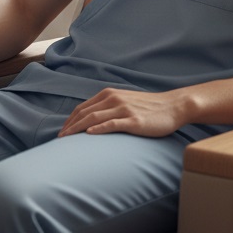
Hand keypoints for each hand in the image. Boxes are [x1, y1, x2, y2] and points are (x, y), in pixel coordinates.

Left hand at [58, 87, 185, 137]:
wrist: (172, 106)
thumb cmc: (148, 107)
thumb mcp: (125, 102)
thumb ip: (109, 107)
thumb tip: (92, 120)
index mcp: (110, 94)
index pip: (83, 107)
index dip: (70, 119)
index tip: (62, 131)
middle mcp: (114, 99)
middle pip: (85, 112)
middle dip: (70, 125)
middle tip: (59, 138)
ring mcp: (124, 109)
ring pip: (94, 117)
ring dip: (78, 128)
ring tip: (67, 139)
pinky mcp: (134, 121)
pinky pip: (112, 124)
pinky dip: (99, 128)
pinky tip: (90, 134)